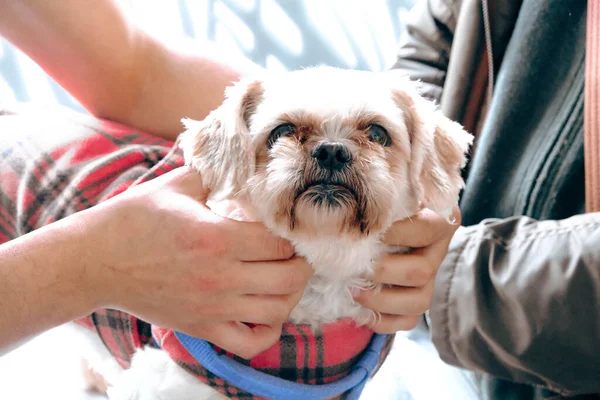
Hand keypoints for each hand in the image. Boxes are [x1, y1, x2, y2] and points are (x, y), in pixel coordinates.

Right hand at [83, 167, 311, 357]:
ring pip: (276, 311)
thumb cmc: (134, 218)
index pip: (279, 242)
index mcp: (217, 237)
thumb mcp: (177, 184)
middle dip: (302, 265)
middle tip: (297, 254)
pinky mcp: (201, 326)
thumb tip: (242, 160)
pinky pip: (249, 343)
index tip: (291, 229)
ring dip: (291, 295)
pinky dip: (267, 332)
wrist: (96, 260)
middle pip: (288, 278)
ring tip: (285, 279)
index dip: (293, 236)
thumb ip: (216, 174)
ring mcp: (212, 306)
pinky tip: (266, 313)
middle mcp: (220, 276)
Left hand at [354, 207, 460, 333]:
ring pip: (419, 302)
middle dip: (382, 271)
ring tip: (352, 289)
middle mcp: (439, 251)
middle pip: (422, 272)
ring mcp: (431, 278)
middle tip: (352, 264)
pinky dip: (382, 321)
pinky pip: (409, 321)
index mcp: (440, 219)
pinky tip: (359, 309)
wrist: (385, 218)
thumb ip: (382, 197)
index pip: (425, 229)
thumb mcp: (388, 190)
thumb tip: (351, 208)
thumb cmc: (383, 200)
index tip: (364, 231)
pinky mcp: (418, 298)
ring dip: (380, 300)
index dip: (394, 234)